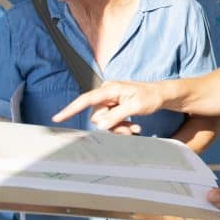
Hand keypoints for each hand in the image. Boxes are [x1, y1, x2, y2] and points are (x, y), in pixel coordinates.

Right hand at [51, 80, 165, 132]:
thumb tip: (100, 125)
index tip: (57, 118)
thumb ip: (117, 115)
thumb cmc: (151, 96)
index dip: (70, 109)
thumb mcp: (136, 106)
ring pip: (105, 122)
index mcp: (110, 89)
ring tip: (134, 128)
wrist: (162, 95)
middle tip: (130, 130)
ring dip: (119, 128)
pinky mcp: (115, 108)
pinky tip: (134, 127)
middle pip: (97, 117)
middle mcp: (107, 94)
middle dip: (112, 126)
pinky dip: (122, 127)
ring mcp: (111, 101)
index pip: (86, 100)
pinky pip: (111, 122)